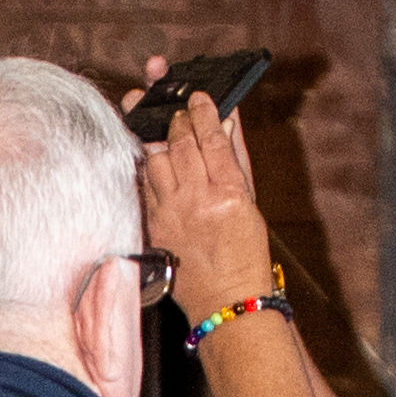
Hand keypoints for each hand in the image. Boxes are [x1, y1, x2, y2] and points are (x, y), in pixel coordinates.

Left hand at [138, 79, 278, 321]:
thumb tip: (226, 121)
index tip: (198, 96)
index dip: (202, 111)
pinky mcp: (153, 227)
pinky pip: (144, 187)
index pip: (211, 138)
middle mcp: (196, 200)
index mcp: (228, 192)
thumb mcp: (251, 202)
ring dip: (156, 141)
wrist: (228, 300)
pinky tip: (150, 159)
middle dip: (176, 119)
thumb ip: (235, 158)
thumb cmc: (246, 253)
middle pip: (178, 144)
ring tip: (159, 129)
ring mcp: (170, 214)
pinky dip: (148, 169)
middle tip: (175, 106)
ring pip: (153, 161)